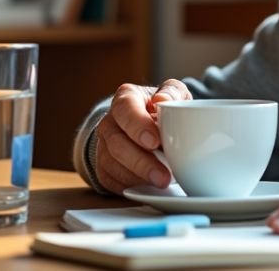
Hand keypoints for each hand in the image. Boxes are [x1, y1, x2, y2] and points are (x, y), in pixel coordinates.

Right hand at [93, 79, 191, 194]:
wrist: (150, 124)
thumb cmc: (163, 109)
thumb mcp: (174, 93)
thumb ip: (171, 92)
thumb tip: (162, 100)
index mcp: (126, 98)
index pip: (124, 109)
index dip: (137, 126)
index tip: (154, 141)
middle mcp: (109, 121)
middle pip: (116, 142)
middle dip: (140, 161)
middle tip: (163, 175)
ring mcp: (104, 145)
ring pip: (112, 164)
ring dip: (137, 177)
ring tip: (162, 182)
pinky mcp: (104, 167)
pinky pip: (111, 180)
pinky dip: (130, 185)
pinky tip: (149, 186)